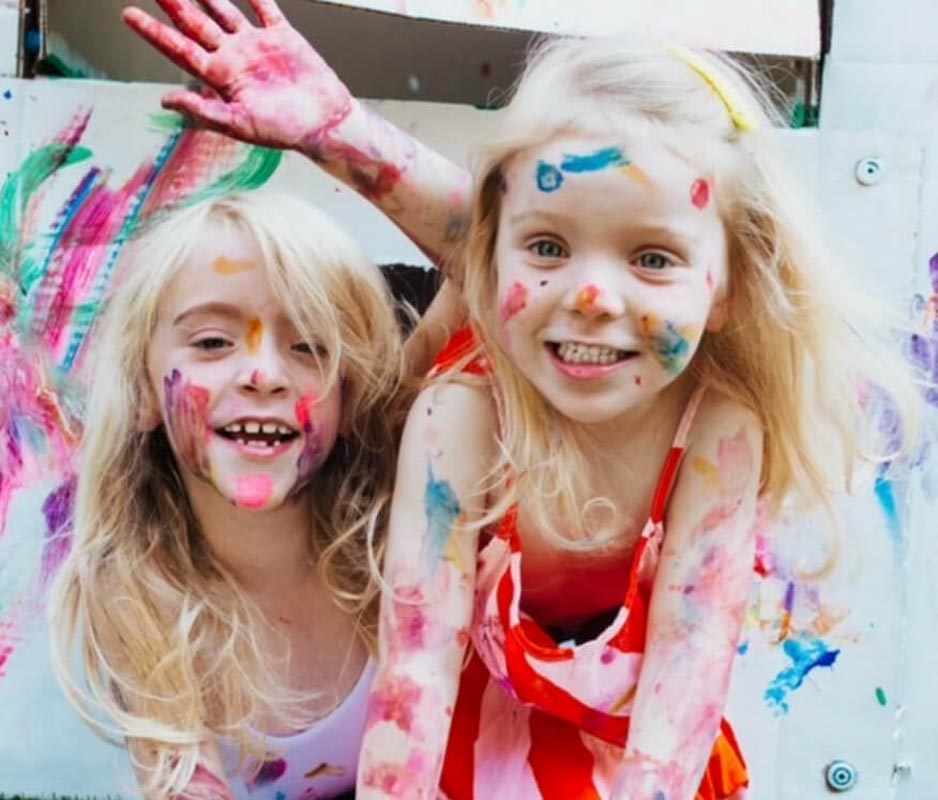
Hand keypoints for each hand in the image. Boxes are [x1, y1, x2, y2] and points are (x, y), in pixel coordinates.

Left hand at [123, 0, 352, 150]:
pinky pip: (263, 7)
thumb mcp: (240, 124)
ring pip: (223, 10)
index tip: (129, 14)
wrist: (324, 122)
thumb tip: (165, 101)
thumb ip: (203, 111)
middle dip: (172, 2)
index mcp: (220, 78)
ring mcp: (256, 44)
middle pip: (194, 23)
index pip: (179, 49)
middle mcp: (233, 57)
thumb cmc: (284, 130)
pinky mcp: (281, 36)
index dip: (153, 32)